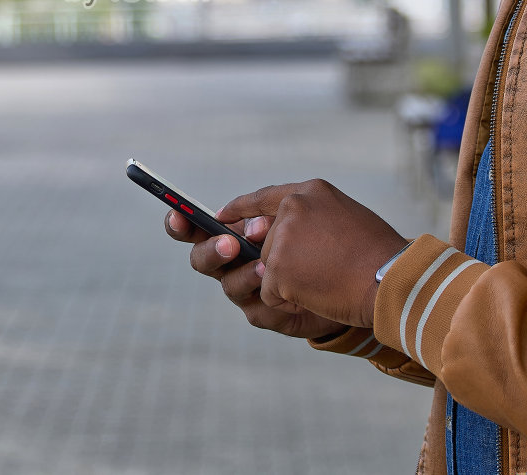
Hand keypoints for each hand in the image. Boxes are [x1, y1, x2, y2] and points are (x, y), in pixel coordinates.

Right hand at [164, 210, 345, 339]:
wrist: (349, 276)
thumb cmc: (315, 238)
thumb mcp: (293, 214)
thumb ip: (270, 213)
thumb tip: (253, 226)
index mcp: (231, 232)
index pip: (196, 227)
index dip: (180, 223)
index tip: (178, 216)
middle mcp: (231, 262)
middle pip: (201, 260)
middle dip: (210, 251)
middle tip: (230, 244)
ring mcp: (245, 290)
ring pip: (228, 285)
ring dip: (245, 274)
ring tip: (264, 267)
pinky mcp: (264, 313)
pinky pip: (257, 308)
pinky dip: (271, 298)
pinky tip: (285, 291)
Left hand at [218, 180, 407, 330]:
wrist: (394, 281)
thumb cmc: (381, 257)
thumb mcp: (346, 219)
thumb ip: (311, 219)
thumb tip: (273, 231)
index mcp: (311, 192)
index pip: (266, 196)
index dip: (242, 208)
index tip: (223, 216)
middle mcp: (293, 208)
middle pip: (267, 243)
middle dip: (284, 263)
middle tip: (321, 270)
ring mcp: (282, 237)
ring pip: (267, 269)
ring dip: (291, 283)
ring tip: (326, 280)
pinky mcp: (277, 268)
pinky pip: (269, 293)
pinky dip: (290, 302)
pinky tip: (318, 295)